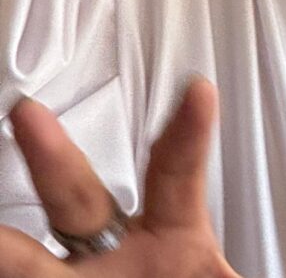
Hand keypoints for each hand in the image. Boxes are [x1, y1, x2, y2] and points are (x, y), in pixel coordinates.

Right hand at [1, 78, 238, 276]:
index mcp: (173, 242)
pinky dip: (1, 261)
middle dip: (53, 159)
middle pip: (79, 200)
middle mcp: (111, 258)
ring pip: (23, 261)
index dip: (187, 134)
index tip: (200, 91)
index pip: (178, 175)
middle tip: (28, 115)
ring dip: (3, 245)